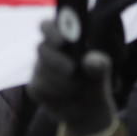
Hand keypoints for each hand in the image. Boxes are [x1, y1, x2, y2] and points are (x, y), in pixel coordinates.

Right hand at [27, 18, 117, 135]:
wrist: (88, 110)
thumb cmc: (93, 80)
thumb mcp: (101, 72)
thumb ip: (99, 65)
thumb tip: (89, 62)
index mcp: (60, 39)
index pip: (47, 26)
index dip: (50, 30)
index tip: (62, 40)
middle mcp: (46, 51)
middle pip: (41, 48)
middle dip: (57, 60)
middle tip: (72, 69)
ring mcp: (38, 69)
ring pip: (42, 71)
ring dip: (61, 81)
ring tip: (75, 87)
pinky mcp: (35, 87)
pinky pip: (40, 88)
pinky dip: (55, 94)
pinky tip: (64, 96)